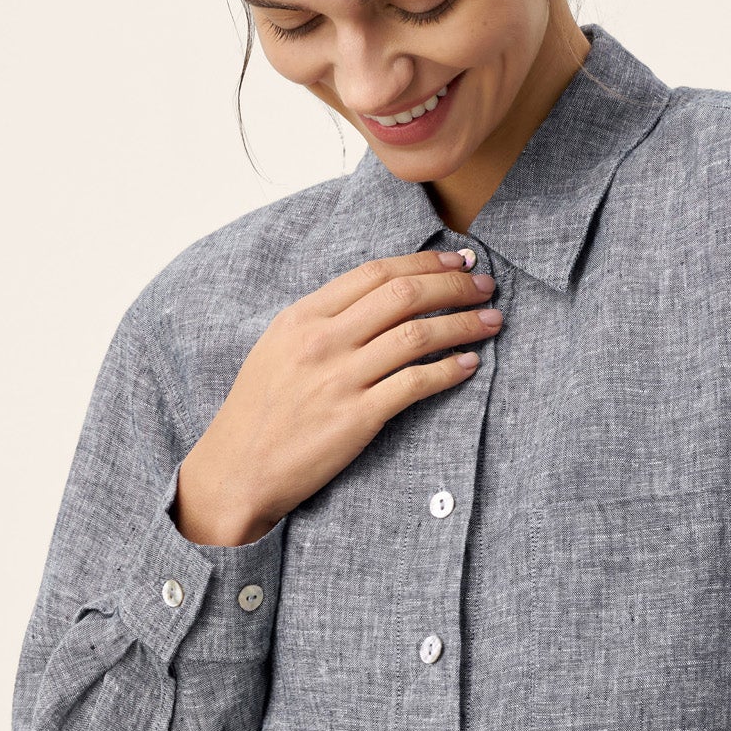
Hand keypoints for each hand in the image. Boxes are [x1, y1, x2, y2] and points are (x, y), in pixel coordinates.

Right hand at [172, 250, 503, 544]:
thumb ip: (323, 320)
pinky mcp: (357, 418)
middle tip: (486, 285)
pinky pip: (416, 384)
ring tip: (492, 320)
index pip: (375, 273)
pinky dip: (450, 370)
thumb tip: (376, 298)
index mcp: (302, 316)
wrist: (238, 470)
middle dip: (453, 284)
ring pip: (417, 334)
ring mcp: (340, 378)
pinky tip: (471, 364)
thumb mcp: (279, 348)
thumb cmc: (260, 412)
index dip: (424, 262)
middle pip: (403, 295)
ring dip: (463, 323)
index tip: (458, 261)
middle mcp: (322, 340)